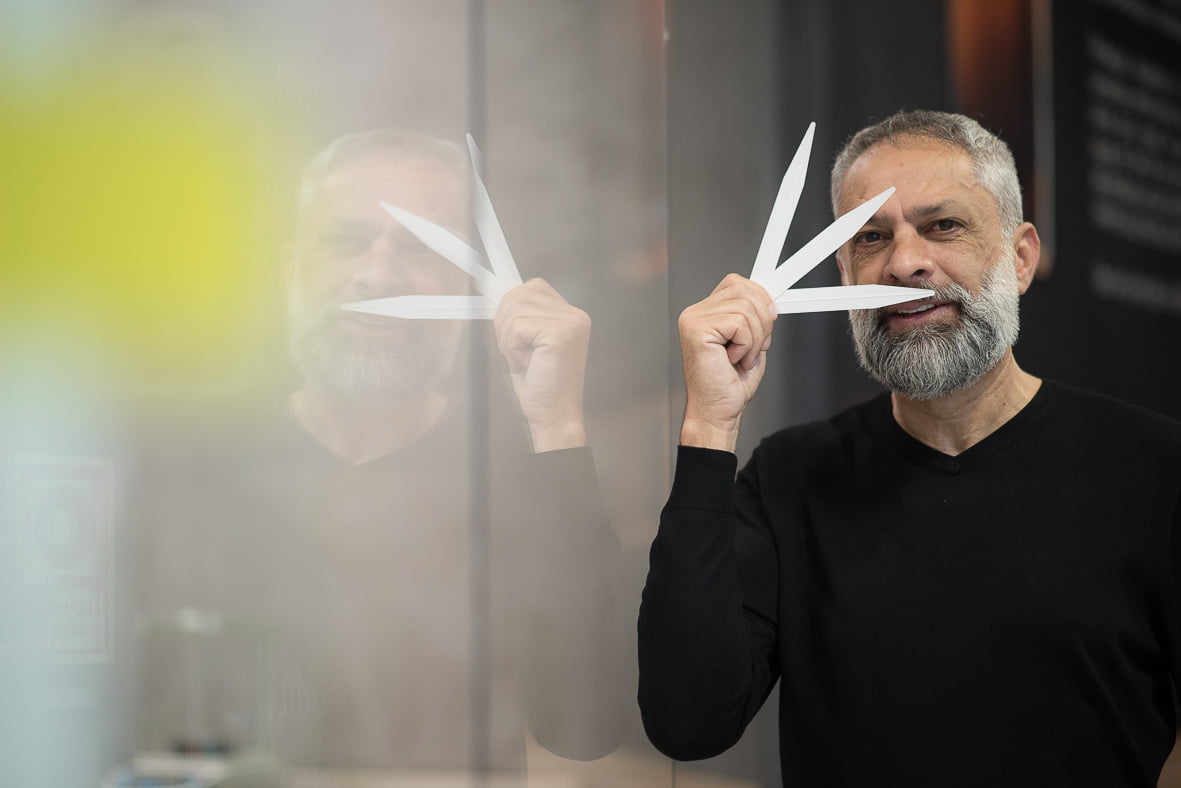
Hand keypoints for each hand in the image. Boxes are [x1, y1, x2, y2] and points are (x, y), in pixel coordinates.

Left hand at [495, 278, 590, 452]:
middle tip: (518, 354)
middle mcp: (575, 314)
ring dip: (508, 339)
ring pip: (515, 310)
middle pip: (520, 294)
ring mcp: (571, 322)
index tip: (506, 328)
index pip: (532, 287)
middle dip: (506, 324)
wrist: (553, 417)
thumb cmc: (539, 386)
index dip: (511, 305)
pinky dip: (512, 347)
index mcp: (570, 314)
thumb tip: (494, 291)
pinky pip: (517, 326)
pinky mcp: (561, 333)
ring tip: (524, 361)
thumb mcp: (526, 343)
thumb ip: (520, 317)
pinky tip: (527, 364)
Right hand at [678, 273, 775, 451]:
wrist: (718, 412)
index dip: (760, 298)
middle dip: (763, 320)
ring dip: (755, 338)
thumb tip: (771, 299)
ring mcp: (693, 320)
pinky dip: (746, 345)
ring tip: (742, 357)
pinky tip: (734, 359)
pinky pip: (739, 323)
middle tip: (756, 347)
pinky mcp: (697, 331)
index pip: (737, 283)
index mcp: (706, 312)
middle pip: (744, 291)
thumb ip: (756, 317)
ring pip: (745, 308)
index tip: (770, 318)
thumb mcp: (751, 342)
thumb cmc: (730, 384)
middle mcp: (695, 313)